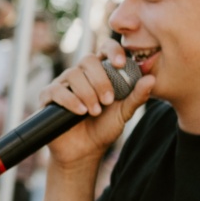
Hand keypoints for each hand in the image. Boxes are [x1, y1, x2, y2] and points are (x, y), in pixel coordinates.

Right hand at [36, 41, 154, 170]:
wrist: (84, 151)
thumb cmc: (104, 129)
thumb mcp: (124, 113)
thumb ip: (137, 96)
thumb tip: (151, 78)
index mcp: (100, 72)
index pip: (104, 49)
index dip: (112, 50)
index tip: (121, 63)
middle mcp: (80, 74)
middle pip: (88, 60)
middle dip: (100, 80)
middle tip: (108, 100)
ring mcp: (63, 84)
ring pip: (73, 74)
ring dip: (87, 93)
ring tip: (95, 112)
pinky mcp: (48, 96)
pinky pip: (56, 90)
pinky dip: (70, 100)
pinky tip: (80, 111)